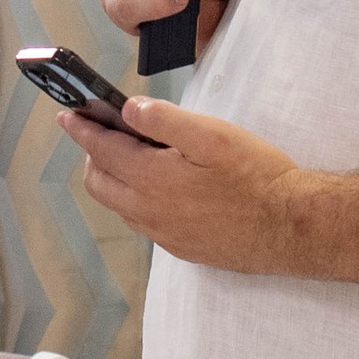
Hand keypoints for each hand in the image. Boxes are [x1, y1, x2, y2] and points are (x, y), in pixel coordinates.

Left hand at [57, 91, 309, 273]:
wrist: (290, 227)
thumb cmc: (257, 176)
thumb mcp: (212, 135)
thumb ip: (164, 120)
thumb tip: (129, 110)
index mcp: (151, 179)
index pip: (101, 149)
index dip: (82, 129)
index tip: (67, 116)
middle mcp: (148, 212)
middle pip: (99, 183)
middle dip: (93, 155)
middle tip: (102, 132)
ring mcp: (163, 234)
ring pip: (119, 205)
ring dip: (114, 179)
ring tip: (132, 156)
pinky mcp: (181, 248)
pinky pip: (143, 222)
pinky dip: (136, 199)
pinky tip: (160, 187)